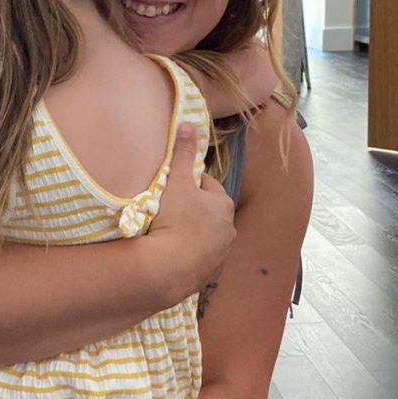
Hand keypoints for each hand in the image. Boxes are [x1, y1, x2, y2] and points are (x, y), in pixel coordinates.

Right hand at [147, 123, 235, 301]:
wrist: (170, 269)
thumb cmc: (176, 220)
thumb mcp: (178, 181)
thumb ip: (183, 153)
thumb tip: (188, 123)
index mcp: (224, 204)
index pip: (208, 185)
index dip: (190, 182)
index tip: (174, 185)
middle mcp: (228, 229)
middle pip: (209, 212)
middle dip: (194, 209)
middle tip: (169, 208)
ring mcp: (220, 254)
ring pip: (206, 237)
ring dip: (192, 234)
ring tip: (169, 233)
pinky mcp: (208, 275)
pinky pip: (198, 259)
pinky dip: (189, 255)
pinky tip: (172, 254)